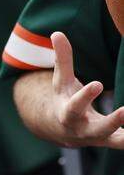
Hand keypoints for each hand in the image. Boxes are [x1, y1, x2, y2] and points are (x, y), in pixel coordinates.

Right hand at [46, 31, 123, 148]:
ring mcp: (101, 138)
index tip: (98, 84)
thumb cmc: (65, 99)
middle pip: (99, 129)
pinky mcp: (114, 141)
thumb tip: (57, 33)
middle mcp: (84, 130)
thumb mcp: (61, 81)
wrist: (64, 131)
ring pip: (116, 141)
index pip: (75, 106)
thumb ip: (62, 59)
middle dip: (113, 122)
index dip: (85, 96)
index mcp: (68, 114)